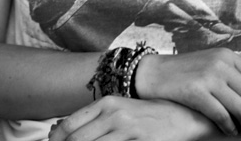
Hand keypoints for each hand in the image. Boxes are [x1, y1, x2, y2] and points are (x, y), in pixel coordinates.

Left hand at [49, 97, 212, 140]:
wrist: (184, 115)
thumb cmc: (146, 114)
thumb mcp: (118, 109)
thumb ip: (92, 118)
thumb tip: (58, 130)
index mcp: (106, 104)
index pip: (70, 125)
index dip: (56, 139)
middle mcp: (115, 115)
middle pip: (78, 140)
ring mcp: (129, 131)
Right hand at [135, 48, 240, 135]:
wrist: (151, 73)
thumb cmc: (183, 71)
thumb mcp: (210, 61)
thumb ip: (232, 70)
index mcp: (227, 55)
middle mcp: (221, 64)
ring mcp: (208, 77)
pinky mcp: (196, 92)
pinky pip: (223, 116)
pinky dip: (229, 128)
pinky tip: (228, 131)